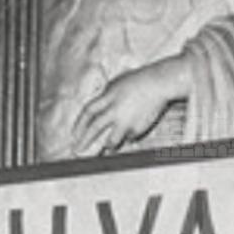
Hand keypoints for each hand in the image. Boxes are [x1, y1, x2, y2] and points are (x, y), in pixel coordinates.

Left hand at [72, 58, 187, 154]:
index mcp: (109, 97)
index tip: (73, 135)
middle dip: (84, 142)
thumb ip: (105, 98)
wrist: (160, 83)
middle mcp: (116, 110)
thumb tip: (94, 112)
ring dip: (107, 145)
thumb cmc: (138, 81)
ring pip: (111, 141)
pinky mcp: (138, 129)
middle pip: (94, 129)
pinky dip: (127, 136)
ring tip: (105, 149)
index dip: (79, 124)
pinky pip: (129, 138)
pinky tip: (132, 129)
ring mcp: (127, 121)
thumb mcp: (116, 84)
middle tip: (77, 151)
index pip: (88, 112)